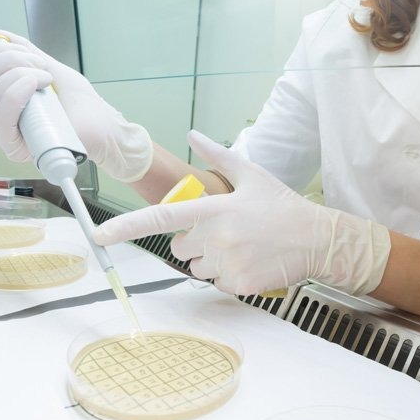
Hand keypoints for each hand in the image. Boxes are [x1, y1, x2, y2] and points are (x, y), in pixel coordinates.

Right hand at [0, 29, 152, 180]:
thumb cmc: (81, 102)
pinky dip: (20, 92)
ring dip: (21, 75)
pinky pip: (2, 116)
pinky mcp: (16, 147)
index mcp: (0, 95)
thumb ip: (22, 51)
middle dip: (10, 59)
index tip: (24, 52)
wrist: (104, 126)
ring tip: (46, 79)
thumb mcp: (48, 66)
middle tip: (40, 65)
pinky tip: (41, 87)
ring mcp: (5, 132)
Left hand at [92, 131, 390, 295]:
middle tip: (226, 232)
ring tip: (243, 246)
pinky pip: (218, 283)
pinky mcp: (238, 284)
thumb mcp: (252, 176)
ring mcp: (227, 263)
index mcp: (214, 209)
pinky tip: (251, 262)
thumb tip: (192, 135)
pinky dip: (230, 276)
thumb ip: (218, 156)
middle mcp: (216, 237)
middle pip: (180, 247)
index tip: (100, 235)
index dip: (127, 226)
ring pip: (198, 267)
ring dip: (212, 260)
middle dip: (195, 242)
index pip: (161, 219)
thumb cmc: (283, 207)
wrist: (319, 239)